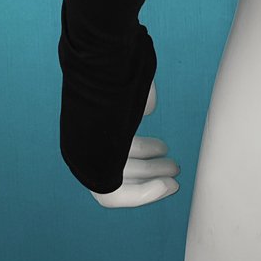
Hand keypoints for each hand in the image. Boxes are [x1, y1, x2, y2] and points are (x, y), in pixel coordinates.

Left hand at [89, 78, 181, 207]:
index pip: (119, 146)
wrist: (100, 64)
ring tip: (175, 172)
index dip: (144, 152)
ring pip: (123, 178)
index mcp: (93, 122)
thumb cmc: (117, 68)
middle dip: (151, 167)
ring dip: (152, 179)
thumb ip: (137, 102)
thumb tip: (146, 110)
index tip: (164, 150)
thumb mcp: (132, 86)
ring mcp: (86, 158)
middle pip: (122, 163)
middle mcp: (87, 141)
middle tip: (173, 167)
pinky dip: (143, 194)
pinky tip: (165, 186)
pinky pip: (116, 195)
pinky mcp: (90, 173)